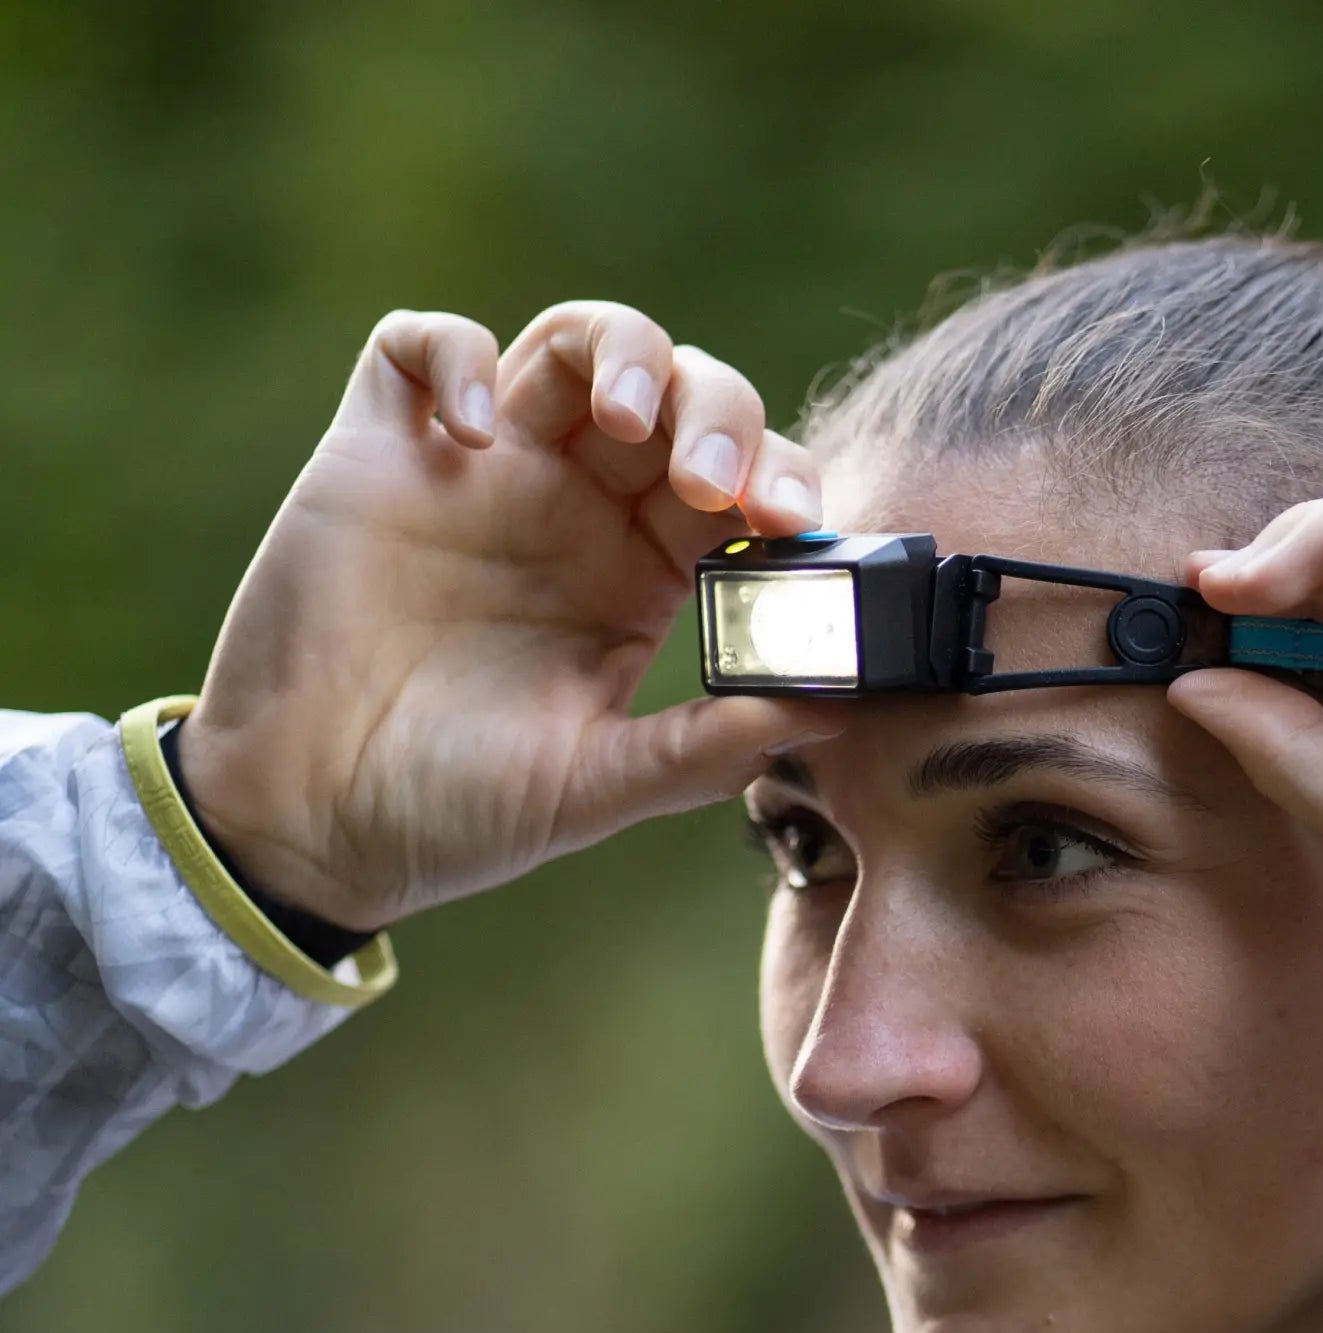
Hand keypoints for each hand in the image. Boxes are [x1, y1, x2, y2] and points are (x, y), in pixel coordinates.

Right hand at [176, 303, 848, 929]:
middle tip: (712, 483)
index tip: (792, 523)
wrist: (312, 823)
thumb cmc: (456, 810)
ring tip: (627, 420)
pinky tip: (480, 434)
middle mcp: (575, 509)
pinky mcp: (379, 453)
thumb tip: (835, 705)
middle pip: (677, 395)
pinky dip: (458, 358)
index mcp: (641, 577)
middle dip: (716, 413)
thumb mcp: (597, 786)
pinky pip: (419, 346)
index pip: (737, 489)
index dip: (777, 483)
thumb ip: (707, 745)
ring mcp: (481, 471)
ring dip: (622, 353)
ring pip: (573, 345)